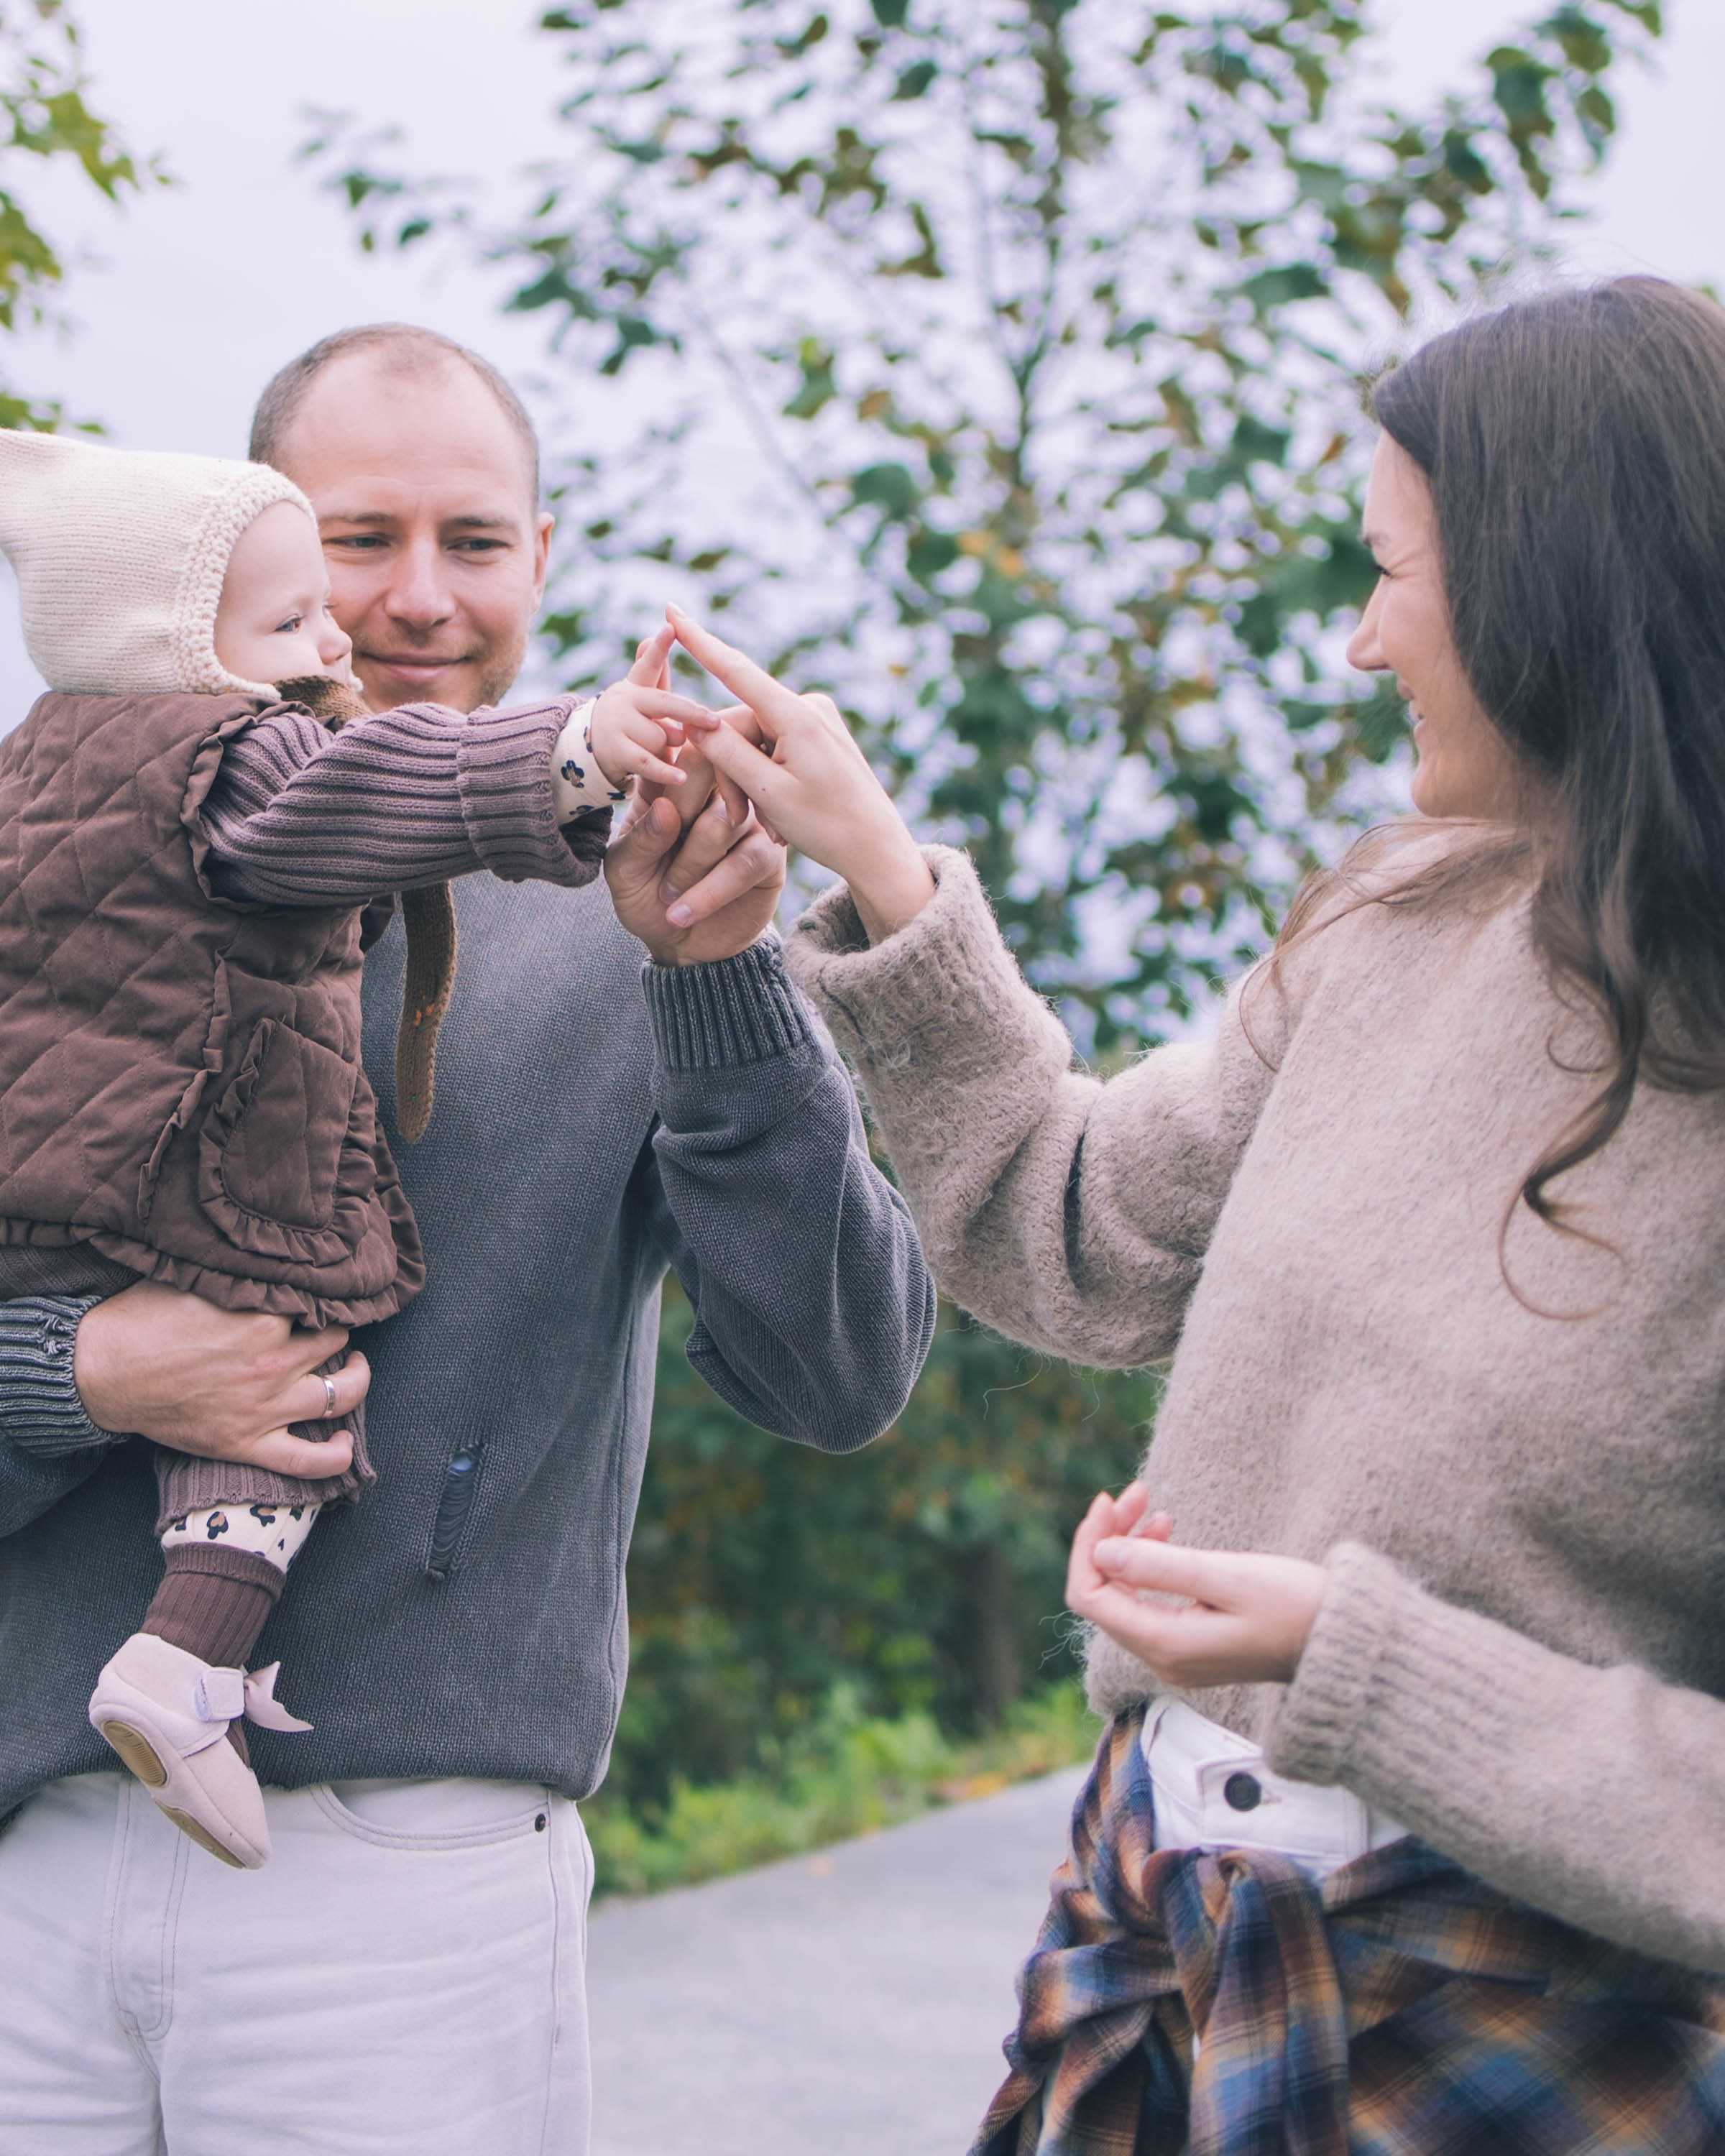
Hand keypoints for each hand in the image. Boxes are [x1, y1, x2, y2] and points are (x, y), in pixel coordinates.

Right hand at [73, 1280, 368, 1478]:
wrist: (101, 1370)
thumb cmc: (143, 1319)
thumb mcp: (198, 1280)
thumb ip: (245, 1277)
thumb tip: (280, 1263)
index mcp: (264, 1319)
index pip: (319, 1303)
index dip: (318, 1298)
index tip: (313, 1296)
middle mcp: (273, 1364)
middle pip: (335, 1341)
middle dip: (335, 1332)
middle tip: (328, 1327)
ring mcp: (264, 1408)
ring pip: (340, 1396)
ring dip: (354, 1380)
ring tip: (351, 1367)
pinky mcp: (245, 1443)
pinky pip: (306, 1462)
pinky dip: (335, 1457)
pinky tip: (344, 1443)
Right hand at [585, 625, 712, 790]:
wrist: (594, 753)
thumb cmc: (632, 721)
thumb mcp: (643, 697)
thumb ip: (654, 670)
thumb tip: (653, 635)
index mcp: (635, 684)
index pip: (649, 663)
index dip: (659, 647)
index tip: (670, 627)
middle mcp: (623, 699)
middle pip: (665, 704)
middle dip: (690, 714)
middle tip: (713, 722)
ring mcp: (616, 724)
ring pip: (660, 736)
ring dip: (667, 748)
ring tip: (661, 750)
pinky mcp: (614, 750)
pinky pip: (647, 762)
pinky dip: (665, 770)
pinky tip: (681, 776)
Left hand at [604, 750, 785, 966]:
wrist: (679, 948)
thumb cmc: (646, 898)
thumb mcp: (625, 872)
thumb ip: (641, 838)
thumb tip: (667, 809)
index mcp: (671, 782)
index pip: (673, 749)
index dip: (663, 764)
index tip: (650, 794)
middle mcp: (712, 792)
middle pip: (710, 768)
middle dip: (680, 810)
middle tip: (661, 852)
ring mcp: (746, 819)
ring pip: (726, 819)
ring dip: (690, 863)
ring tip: (669, 894)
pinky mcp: (768, 853)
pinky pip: (746, 861)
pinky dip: (710, 891)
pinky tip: (684, 913)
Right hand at [665, 606, 935, 945]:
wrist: (877, 850)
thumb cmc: (827, 827)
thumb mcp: (768, 793)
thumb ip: (727, 753)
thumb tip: (697, 721)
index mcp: (797, 716)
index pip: (736, 670)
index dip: (699, 642)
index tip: (672, 610)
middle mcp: (809, 707)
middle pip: (739, 726)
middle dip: (731, 771)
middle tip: (740, 818)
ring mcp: (817, 719)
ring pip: (754, 741)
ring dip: (750, 784)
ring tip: (768, 825)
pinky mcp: (820, 735)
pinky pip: (775, 748)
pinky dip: (769, 782)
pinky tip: (781, 816)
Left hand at [1066, 1480, 1325, 1688]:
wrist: (1345, 1642)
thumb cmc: (1297, 1605)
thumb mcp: (1229, 1577)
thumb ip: (1163, 1567)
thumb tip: (1102, 1553)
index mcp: (1167, 1645)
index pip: (1091, 1595)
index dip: (1089, 1543)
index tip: (1110, 1499)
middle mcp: (1164, 1659)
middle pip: (1105, 1594)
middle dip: (1110, 1538)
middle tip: (1137, 1491)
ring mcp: (1178, 1657)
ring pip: (1127, 1597)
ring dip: (1130, 1548)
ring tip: (1155, 1508)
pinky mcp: (1194, 1647)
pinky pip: (1151, 1603)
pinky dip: (1151, 1566)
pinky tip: (1169, 1533)